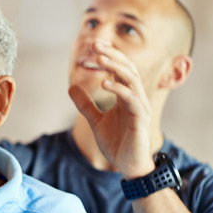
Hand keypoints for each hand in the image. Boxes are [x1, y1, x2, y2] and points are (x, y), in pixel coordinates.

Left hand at [68, 41, 154, 177]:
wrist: (129, 167)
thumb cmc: (117, 144)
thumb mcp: (96, 121)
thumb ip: (85, 104)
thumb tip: (71, 87)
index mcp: (126, 96)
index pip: (120, 69)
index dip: (109, 55)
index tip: (93, 45)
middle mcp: (136, 97)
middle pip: (127, 68)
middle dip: (112, 55)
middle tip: (95, 45)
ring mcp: (140, 107)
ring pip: (131, 79)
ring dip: (115, 67)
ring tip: (99, 59)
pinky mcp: (141, 119)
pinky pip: (132, 99)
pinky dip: (119, 89)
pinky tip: (104, 83)